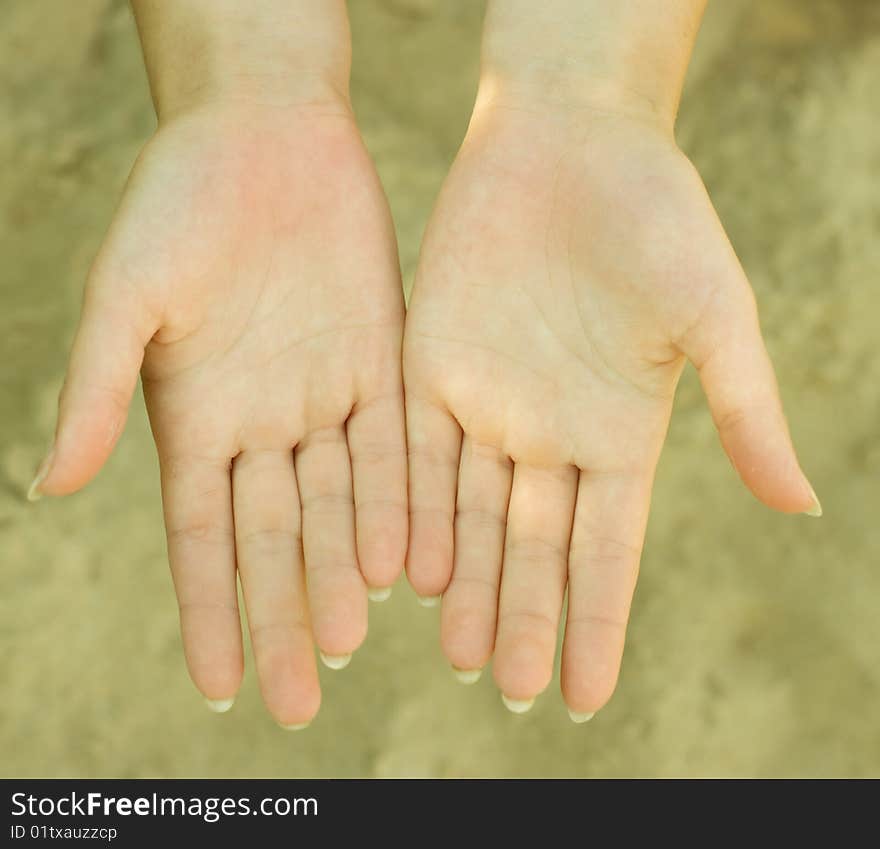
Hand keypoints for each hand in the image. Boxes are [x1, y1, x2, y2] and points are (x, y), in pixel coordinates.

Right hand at [33, 102, 407, 726]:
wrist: (264, 134)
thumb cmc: (178, 205)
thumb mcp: (125, 295)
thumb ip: (98, 389)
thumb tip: (51, 484)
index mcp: (198, 420)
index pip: (204, 539)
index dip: (210, 611)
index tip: (219, 689)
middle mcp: (267, 425)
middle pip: (278, 539)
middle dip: (283, 615)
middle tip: (301, 696)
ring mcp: (327, 399)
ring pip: (340, 505)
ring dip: (343, 571)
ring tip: (349, 639)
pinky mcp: (384, 365)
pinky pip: (396, 447)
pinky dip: (400, 503)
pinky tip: (408, 562)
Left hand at [403, 99, 817, 716]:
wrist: (570, 139)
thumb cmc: (657, 216)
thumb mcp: (713, 314)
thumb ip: (747, 411)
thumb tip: (802, 507)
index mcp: (618, 436)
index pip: (605, 550)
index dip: (598, 620)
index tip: (586, 694)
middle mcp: (548, 435)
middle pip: (532, 547)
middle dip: (524, 617)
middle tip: (508, 689)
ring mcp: (487, 405)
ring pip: (467, 514)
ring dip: (465, 584)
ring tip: (459, 654)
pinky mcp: (430, 369)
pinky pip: (415, 455)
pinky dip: (411, 511)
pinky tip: (407, 570)